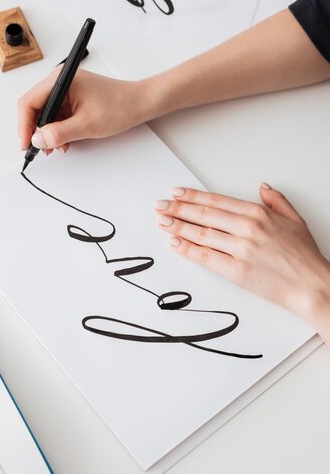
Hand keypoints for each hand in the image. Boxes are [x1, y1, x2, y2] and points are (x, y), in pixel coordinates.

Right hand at [18, 68, 148, 153]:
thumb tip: (37, 140)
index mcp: (61, 80)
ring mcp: (66, 89)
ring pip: (45, 113)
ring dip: (48, 132)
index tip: (26, 145)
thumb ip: (59, 133)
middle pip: (35, 107)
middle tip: (41, 150)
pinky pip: (57, 114)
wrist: (139, 103)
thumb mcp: (86, 125)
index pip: (29, 102)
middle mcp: (61, 81)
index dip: (24, 126)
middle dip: (36, 131)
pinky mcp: (72, 98)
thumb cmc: (119, 107)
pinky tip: (65, 141)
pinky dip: (58, 129)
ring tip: (57, 147)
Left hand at [155, 183, 329, 344]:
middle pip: (204, 215)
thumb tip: (262, 188)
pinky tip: (175, 243)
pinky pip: (205, 257)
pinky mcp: (236, 271)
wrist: (311, 285)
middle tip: (161, 206)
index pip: (216, 201)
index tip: (176, 193)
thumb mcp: (294, 220)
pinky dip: (187, 249)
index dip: (193, 196)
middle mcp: (247, 228)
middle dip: (178, 209)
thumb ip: (276, 201)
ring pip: (201, 234)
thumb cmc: (304, 257)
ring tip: (162, 222)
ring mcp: (240, 250)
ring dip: (177, 227)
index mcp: (258, 214)